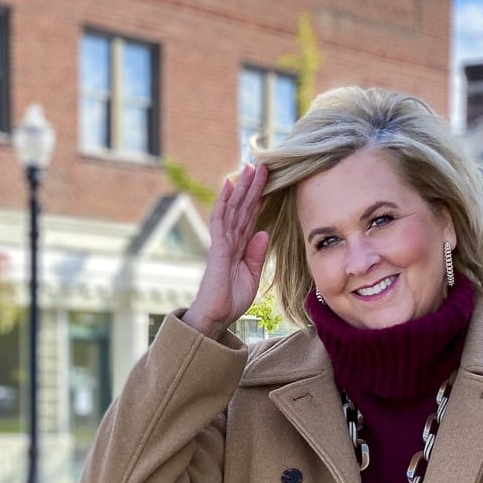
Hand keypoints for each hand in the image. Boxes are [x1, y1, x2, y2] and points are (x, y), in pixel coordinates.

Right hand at [181, 163, 269, 337]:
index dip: (258, 199)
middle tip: (261, 164)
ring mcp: (222, 243)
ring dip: (242, 188)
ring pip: (233, 209)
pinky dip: (225, 202)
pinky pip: (220, 220)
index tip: (267, 182)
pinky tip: (229, 185)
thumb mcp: (251, 277)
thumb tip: (263, 232)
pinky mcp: (217, 248)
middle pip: (242, 208)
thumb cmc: (230, 301)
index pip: (250, 218)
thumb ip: (257, 255)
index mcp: (240, 248)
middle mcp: (230, 241)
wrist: (215, 317)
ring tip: (250, 167)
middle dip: (252, 187)